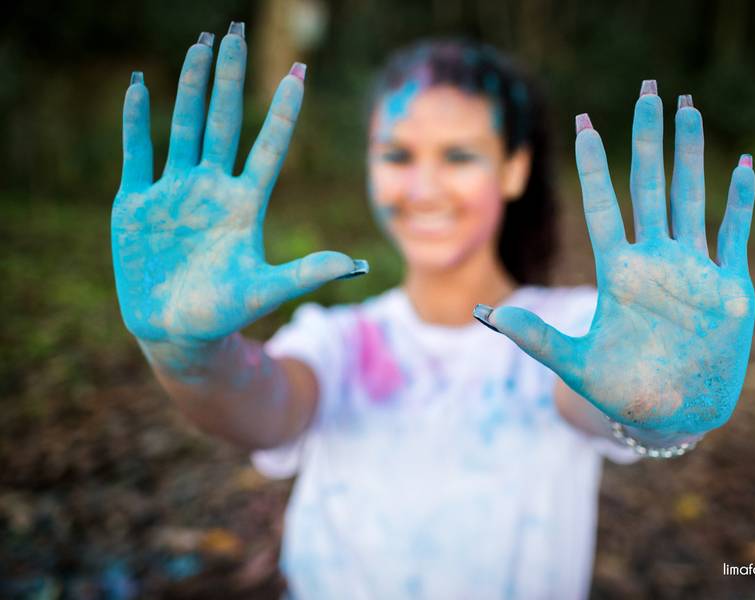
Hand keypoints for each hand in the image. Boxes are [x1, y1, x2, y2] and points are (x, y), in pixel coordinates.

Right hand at [112, 24, 365, 349]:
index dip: (284, 111)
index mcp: (245, 204)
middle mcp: (212, 188)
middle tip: (235, 35)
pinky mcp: (137, 202)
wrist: (175, 331)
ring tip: (199, 46)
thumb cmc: (224, 313)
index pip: (269, 146)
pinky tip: (141, 87)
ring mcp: (174, 191)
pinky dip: (135, 121)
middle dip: (230, 78)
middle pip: (224, 122)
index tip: (299, 73)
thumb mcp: (267, 290)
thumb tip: (357, 266)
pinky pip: (136, 152)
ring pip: (184, 127)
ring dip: (190, 87)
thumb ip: (307, 272)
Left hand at [475, 82, 754, 435]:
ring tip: (689, 109)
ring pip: (691, 197)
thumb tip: (481, 313)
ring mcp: (692, 269)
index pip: (603, 205)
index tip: (584, 122)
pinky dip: (740, 202)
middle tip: (650, 89)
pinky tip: (742, 166)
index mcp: (619, 272)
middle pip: (651, 185)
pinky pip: (735, 234)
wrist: (670, 415)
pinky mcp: (728, 287)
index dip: (594, 164)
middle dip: (649, 137)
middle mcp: (655, 261)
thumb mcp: (574, 363)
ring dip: (692, 153)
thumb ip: (534, 336)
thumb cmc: (620, 392)